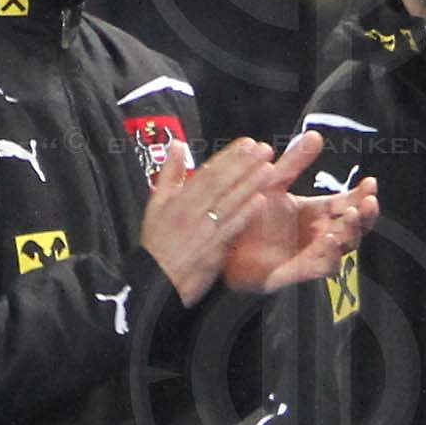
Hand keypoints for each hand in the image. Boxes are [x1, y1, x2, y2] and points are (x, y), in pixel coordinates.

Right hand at [145, 133, 326, 303]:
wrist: (156, 280)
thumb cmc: (158, 244)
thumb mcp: (156, 204)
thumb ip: (170, 173)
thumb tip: (178, 146)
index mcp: (178, 199)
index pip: (208, 171)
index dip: (229, 157)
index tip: (247, 144)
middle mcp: (191, 211)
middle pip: (221, 183)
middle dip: (245, 164)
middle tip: (264, 149)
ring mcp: (203, 230)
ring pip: (229, 202)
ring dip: (251, 184)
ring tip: (269, 168)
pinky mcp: (213, 249)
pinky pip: (231, 227)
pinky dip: (245, 213)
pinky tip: (261, 200)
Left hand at [222, 137, 378, 294]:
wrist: (223, 239)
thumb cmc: (248, 213)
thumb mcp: (273, 182)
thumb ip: (295, 162)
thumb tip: (316, 135)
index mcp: (316, 212)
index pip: (348, 203)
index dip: (362, 195)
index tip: (370, 182)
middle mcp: (319, 233)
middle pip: (354, 227)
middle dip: (365, 215)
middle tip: (369, 201)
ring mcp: (312, 253)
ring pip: (345, 247)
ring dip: (352, 231)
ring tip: (350, 215)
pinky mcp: (300, 270)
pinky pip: (324, 266)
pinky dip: (331, 255)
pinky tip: (330, 239)